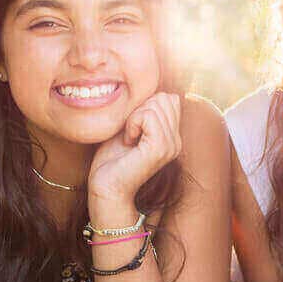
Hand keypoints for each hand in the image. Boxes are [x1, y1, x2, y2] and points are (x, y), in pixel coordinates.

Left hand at [88, 93, 181, 211]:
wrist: (106, 189)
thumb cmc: (110, 161)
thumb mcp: (129, 129)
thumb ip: (144, 113)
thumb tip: (158, 92)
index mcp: (172, 137)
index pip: (169, 99)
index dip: (145, 106)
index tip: (132, 129)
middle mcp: (176, 141)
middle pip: (164, 98)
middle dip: (140, 110)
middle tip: (130, 134)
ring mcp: (171, 145)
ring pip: (156, 105)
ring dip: (134, 118)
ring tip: (129, 139)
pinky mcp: (160, 148)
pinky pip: (148, 116)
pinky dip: (133, 123)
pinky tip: (128, 141)